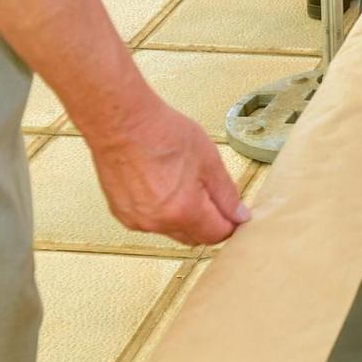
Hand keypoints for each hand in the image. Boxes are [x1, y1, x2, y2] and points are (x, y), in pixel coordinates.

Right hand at [85, 98, 249, 245]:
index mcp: (184, 211)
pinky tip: (160, 184)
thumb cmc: (164, 134)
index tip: (233, 210)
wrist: (122, 124)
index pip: (216, 235)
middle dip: (207, 222)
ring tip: (181, 181)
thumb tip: (239, 216)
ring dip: (183, 217)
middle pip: (194, 237)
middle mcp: (159, 224)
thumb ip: (226, 193)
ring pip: (172, 230)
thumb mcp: (209, 159)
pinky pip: (151, 222)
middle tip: (209, 192)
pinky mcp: (121, 214)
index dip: (229, 222)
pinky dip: (161, 211)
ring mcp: (137, 221)